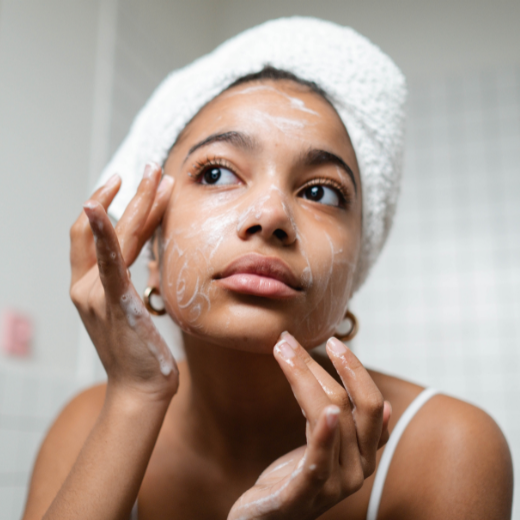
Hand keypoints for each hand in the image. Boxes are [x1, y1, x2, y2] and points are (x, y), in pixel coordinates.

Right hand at [69, 164, 177, 400]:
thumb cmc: (141, 353)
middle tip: (151, 169)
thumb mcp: (133, 312)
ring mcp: (95, 293)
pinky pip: (106, 262)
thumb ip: (133, 284)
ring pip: (114, 237)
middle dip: (130, 195)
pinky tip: (98, 207)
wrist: (140, 389)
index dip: (112, 207)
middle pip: (106, 229)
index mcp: (92, 288)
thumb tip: (151, 260)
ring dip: (135, 203)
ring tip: (155, 176)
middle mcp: (86, 287)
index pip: (98, 237)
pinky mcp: (112, 302)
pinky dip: (101, 233)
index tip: (134, 185)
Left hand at [228, 333, 390, 519]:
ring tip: (283, 351)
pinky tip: (327, 412)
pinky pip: (319, 462)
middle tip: (289, 340)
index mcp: (363, 455)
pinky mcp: (303, 497)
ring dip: (305, 378)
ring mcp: (334, 486)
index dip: (355, 370)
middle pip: (349, 406)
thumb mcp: (321, 446)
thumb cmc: (293, 478)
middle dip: (322, 367)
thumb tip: (386, 405)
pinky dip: (325, 435)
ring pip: (332, 420)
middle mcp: (357, 471)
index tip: (334, 342)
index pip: (370, 404)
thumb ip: (344, 424)